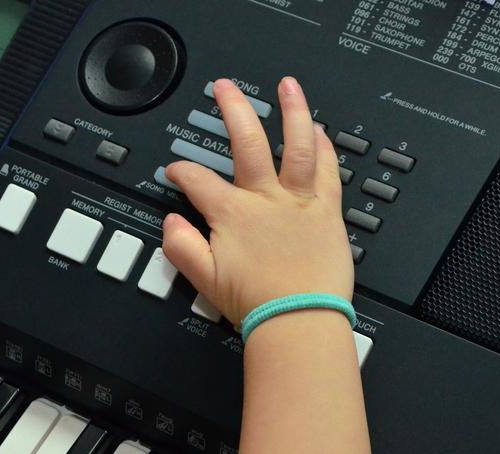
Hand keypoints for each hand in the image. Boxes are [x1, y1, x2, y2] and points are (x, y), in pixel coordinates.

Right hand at [162, 77, 352, 324]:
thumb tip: (171, 221)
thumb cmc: (256, 302)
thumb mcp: (203, 280)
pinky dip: (325, 148)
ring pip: (297, 144)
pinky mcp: (326, 211)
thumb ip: (180, 246)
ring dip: (292, 111)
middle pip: (247, 141)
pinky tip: (320, 132)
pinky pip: (328, 170)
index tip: (176, 172)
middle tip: (224, 87)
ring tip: (288, 86)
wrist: (299, 321)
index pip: (197, 179)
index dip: (180, 171)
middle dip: (232, 109)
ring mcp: (299, 201)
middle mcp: (265, 198)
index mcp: (232, 213)